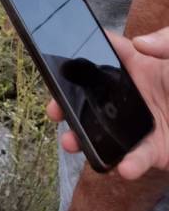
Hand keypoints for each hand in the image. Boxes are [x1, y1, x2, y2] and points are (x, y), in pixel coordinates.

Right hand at [47, 29, 168, 179]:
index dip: (76, 59)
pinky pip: (139, 158)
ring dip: (86, 139)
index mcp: (138, 63)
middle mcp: (135, 94)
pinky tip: (124, 167)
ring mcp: (144, 123)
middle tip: (54, 111)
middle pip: (93, 98)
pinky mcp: (158, 151)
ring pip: (107, 132)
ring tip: (72, 143)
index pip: (101, 55)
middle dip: (69, 105)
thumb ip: (168, 42)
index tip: (57, 68)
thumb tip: (140, 43)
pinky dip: (130, 165)